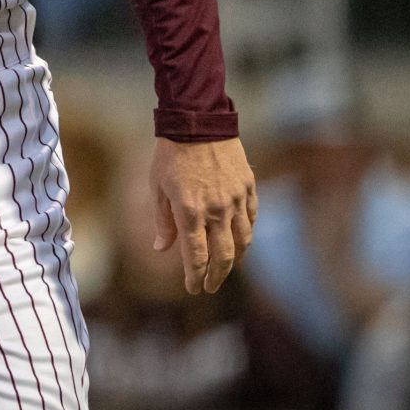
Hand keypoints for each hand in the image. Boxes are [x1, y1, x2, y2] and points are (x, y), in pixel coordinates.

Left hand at [149, 137, 254, 293]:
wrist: (197, 120)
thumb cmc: (170, 154)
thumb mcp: (157, 188)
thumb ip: (163, 221)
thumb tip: (162, 249)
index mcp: (190, 211)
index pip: (196, 256)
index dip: (195, 276)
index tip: (194, 288)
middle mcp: (216, 210)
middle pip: (223, 255)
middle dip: (216, 276)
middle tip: (210, 286)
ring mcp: (235, 199)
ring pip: (243, 240)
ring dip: (235, 259)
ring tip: (226, 267)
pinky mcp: (248, 186)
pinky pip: (251, 218)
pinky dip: (246, 232)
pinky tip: (240, 239)